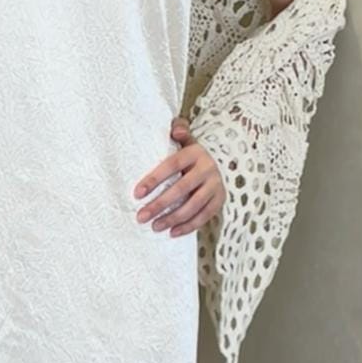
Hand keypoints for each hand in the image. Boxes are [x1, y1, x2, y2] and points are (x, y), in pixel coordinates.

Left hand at [131, 116, 225, 236]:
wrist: (225, 160)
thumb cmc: (194, 152)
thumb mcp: (188, 139)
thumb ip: (180, 130)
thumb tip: (175, 130)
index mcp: (195, 153)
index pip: (171, 166)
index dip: (154, 179)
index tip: (137, 194)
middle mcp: (207, 169)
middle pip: (181, 189)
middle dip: (159, 204)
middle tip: (141, 216)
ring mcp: (215, 186)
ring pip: (192, 206)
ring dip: (172, 218)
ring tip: (154, 226)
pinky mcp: (219, 200)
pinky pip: (204, 216)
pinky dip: (188, 226)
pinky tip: (172, 232)